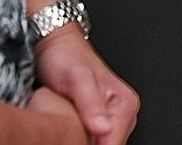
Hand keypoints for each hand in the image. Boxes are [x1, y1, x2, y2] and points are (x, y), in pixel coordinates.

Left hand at [33, 30, 138, 144]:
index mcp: (125, 104)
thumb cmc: (66, 57)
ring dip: (83, 141)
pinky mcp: (100, 120)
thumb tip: (103, 128)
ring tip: (68, 126)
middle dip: (87, 143)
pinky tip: (68, 128)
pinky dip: (79, 138)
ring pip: (101, 144)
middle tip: (68, 128)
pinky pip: (94, 140)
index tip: (72, 139)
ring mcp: (112, 117)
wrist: (56, 46)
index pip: (114, 144)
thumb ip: (91, 104)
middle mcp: (124, 112)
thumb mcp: (77, 79)